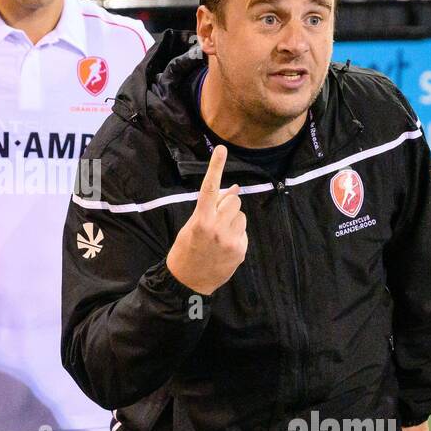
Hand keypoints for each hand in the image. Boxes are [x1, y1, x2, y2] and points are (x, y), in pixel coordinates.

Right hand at [166, 145, 247, 295]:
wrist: (187, 282)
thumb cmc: (186, 250)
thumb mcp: (192, 226)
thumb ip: (212, 208)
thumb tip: (234, 189)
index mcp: (200, 220)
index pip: (210, 188)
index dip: (216, 167)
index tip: (221, 149)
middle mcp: (217, 228)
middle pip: (233, 200)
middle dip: (227, 204)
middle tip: (217, 217)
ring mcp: (231, 240)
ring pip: (241, 215)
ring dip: (233, 220)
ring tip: (219, 235)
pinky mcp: (240, 250)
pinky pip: (243, 231)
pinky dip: (236, 234)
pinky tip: (224, 247)